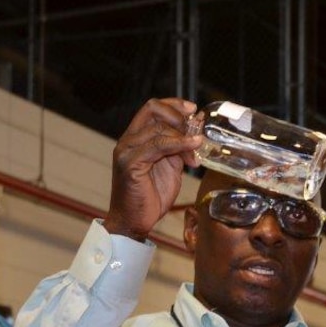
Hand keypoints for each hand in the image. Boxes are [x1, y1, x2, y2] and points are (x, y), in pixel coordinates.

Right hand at [104, 98, 202, 240]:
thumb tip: (196, 132)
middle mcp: (128, 140)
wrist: (133, 222)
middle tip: (196, 128)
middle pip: (153, 109)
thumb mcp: (170, 167)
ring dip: (184, 134)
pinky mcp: (130, 163)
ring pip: (158, 127)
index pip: (152, 108)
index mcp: (135, 138)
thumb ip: (178, 148)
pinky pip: (158, 145)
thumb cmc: (150, 197)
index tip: (193, 110)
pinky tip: (193, 147)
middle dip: (179, 115)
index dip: (174, 105)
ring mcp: (127, 150)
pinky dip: (179, 143)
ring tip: (198, 146)